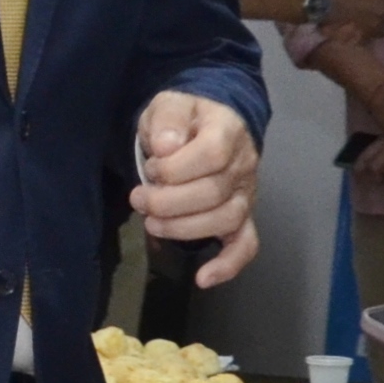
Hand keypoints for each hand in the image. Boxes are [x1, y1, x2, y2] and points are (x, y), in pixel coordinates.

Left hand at [131, 88, 262, 290]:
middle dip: (167, 202)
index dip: (175, 168)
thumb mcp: (170, 104)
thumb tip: (166, 147)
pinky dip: (228, 265)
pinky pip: (246, 244)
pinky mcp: (241, 215)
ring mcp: (245, 193)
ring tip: (150, 222)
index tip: (151, 168)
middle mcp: (243, 165)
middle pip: (213, 193)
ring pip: (225, 220)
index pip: (212, 154)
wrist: (210, 123)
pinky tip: (204, 278)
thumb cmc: (185, 117)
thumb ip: (168, 119)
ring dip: (183, 228)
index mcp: (227, 132)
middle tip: (138, 199)